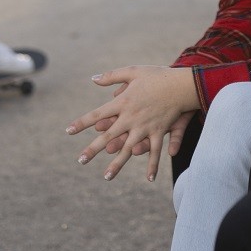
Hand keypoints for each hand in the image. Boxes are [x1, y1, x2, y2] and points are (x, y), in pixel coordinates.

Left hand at [66, 66, 197, 181]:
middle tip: (80, 161)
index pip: (97, 114)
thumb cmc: (157, 75)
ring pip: (128, 149)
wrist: (182, 82)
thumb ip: (112, 76)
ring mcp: (145, 127)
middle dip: (93, 149)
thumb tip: (93, 79)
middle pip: (108, 136)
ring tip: (106, 177)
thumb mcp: (133, 71)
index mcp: (122, 102)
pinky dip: (153, 165)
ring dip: (117, 164)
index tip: (68, 131)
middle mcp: (130, 117)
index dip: (82, 123)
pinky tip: (150, 179)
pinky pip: (155, 151)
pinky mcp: (159, 132)